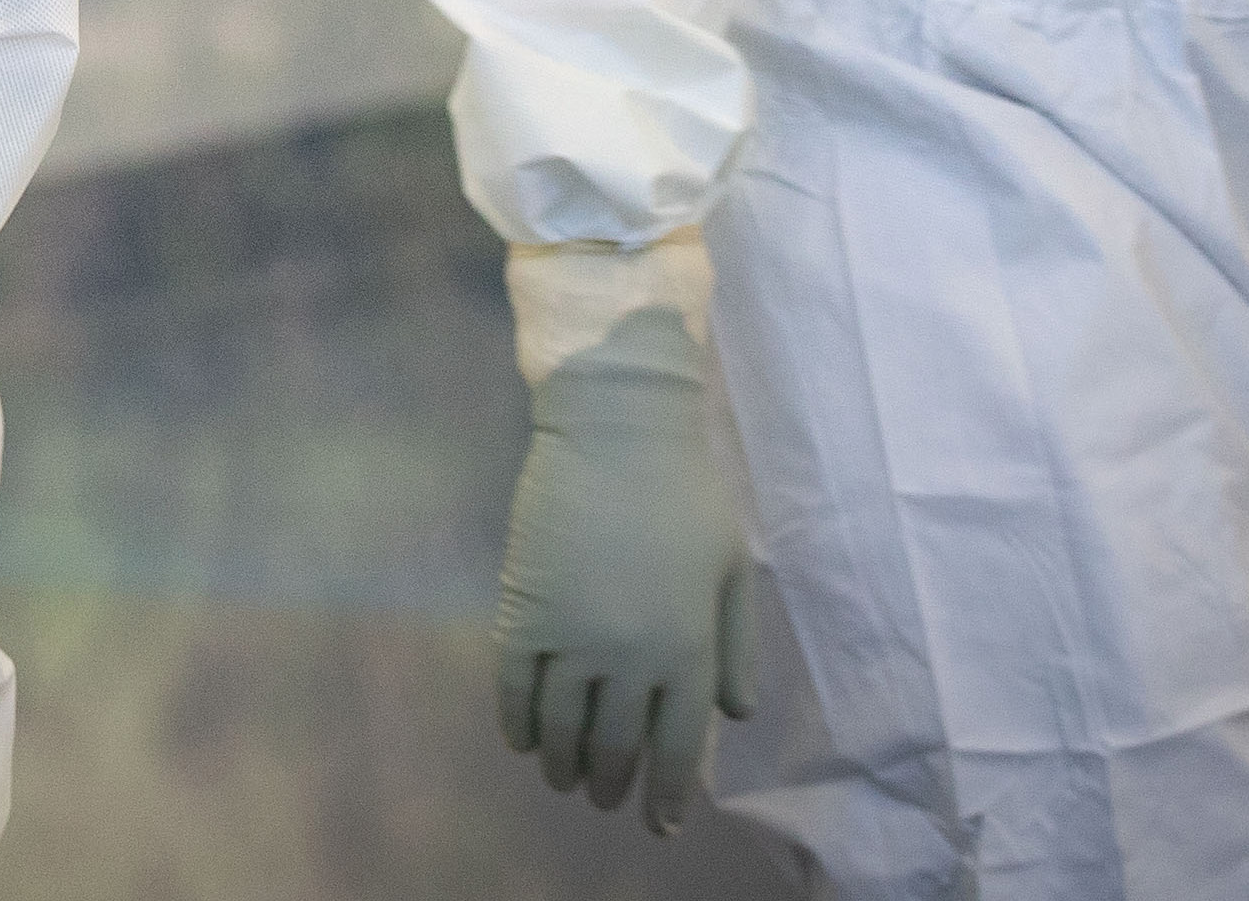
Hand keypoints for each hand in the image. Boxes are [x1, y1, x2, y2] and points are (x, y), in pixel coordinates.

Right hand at [495, 304, 758, 832]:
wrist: (616, 428)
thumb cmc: (686, 491)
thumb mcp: (730, 569)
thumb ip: (735, 646)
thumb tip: (735, 714)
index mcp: (688, 648)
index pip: (679, 747)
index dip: (668, 792)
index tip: (659, 821)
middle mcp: (629, 657)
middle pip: (613, 746)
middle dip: (610, 783)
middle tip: (604, 798)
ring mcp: (570, 637)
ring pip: (560, 726)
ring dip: (562, 764)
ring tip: (563, 779)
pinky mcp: (521, 612)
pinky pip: (512, 687)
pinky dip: (516, 722)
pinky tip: (522, 740)